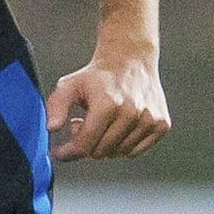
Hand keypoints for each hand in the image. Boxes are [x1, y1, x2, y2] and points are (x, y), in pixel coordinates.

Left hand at [46, 53, 168, 160]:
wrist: (130, 60)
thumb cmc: (96, 76)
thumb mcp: (68, 85)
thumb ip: (56, 106)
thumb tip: (51, 129)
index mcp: (108, 105)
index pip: (85, 145)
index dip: (68, 152)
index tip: (58, 152)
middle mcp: (132, 113)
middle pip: (100, 152)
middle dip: (86, 143)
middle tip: (82, 124)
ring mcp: (150, 120)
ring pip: (118, 153)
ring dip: (104, 143)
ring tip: (100, 122)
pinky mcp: (162, 125)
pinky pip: (135, 151)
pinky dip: (122, 144)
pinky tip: (116, 126)